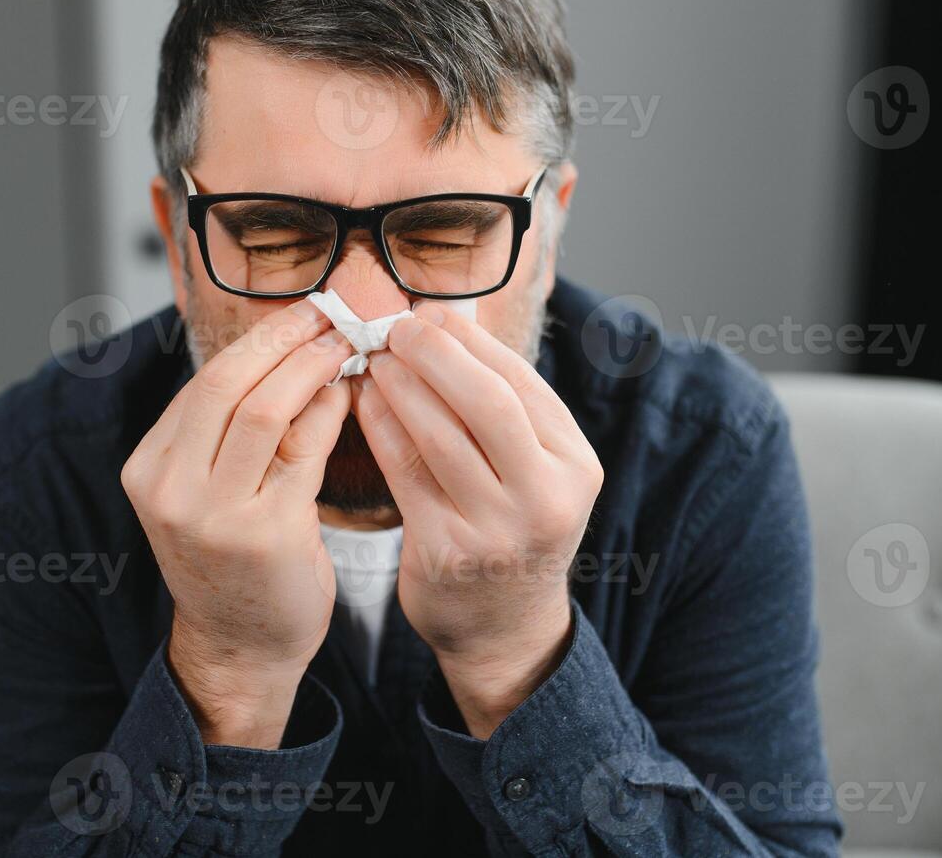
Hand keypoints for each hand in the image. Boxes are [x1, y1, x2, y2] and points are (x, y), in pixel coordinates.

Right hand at [121, 299, 354, 747]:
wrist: (240, 647)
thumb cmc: (233, 560)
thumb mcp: (207, 489)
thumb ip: (229, 429)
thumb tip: (287, 346)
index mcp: (149, 469)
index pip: (205, 381)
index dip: (260, 338)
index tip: (302, 311)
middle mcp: (171, 489)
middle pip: (228, 383)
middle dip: (286, 337)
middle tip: (331, 310)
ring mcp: (214, 514)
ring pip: (265, 410)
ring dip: (312, 366)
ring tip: (347, 342)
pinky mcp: (265, 535)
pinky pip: (304, 452)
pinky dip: (329, 412)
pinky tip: (350, 393)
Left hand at [352, 303, 603, 737]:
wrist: (504, 628)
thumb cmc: (513, 526)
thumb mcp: (536, 470)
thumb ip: (506, 405)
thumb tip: (450, 319)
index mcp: (576, 466)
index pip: (521, 383)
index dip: (470, 341)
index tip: (431, 313)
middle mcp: (546, 499)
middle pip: (487, 404)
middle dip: (436, 355)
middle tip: (396, 327)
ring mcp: (497, 531)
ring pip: (440, 437)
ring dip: (401, 387)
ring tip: (375, 358)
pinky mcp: (447, 554)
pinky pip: (406, 475)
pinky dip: (382, 429)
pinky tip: (364, 402)